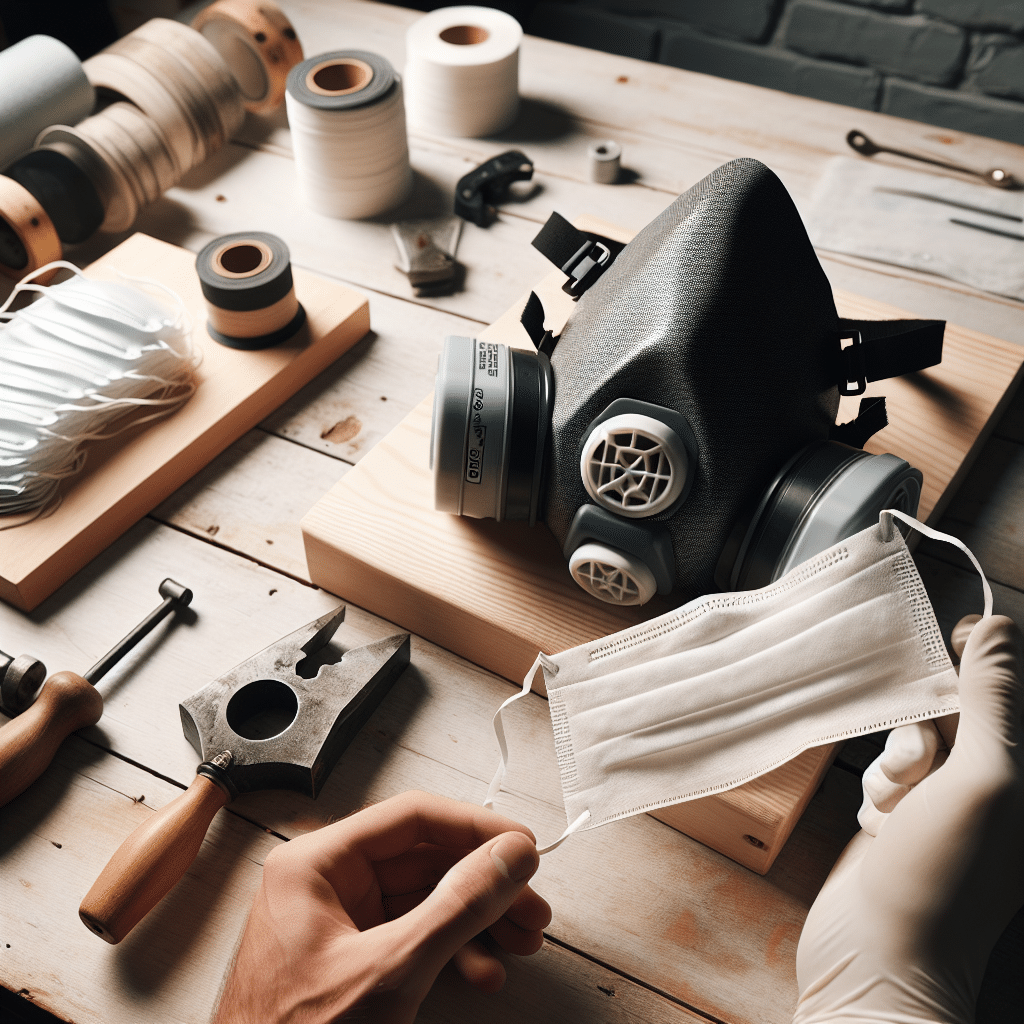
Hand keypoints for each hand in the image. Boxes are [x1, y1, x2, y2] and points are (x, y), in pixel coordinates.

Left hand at [214, 790, 550, 1022]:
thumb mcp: (392, 969)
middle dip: (483, 885)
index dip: (475, 828)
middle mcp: (324, 882)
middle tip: (529, 904)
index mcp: (314, 864)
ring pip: (425, 899)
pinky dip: (451, 949)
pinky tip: (482, 970)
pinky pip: (411, 935)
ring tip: (521, 941)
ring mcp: (336, 922)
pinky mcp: (349, 958)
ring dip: (477, 920)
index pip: (411, 818)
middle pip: (424, 859)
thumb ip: (457, 906)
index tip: (521, 846)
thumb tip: (508, 856)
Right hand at [794, 615, 1023, 1023]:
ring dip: (897, 763)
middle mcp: (999, 785)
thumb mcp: (982, 779)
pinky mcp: (911, 815)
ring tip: (897, 811)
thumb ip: (993, 700)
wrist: (878, 955)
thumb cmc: (942, 875)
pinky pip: (892, 769)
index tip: (950, 648)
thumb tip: (998, 626)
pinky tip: (882, 827)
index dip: (983, 657)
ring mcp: (953, 802)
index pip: (1015, 683)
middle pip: (959, 706)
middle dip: (928, 726)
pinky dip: (881, 789)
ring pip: (917, 734)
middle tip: (920, 768)